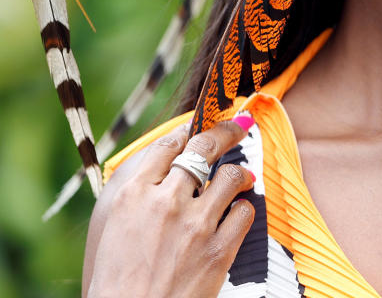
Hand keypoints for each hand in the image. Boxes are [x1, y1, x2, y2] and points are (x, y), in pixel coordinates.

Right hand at [84, 117, 255, 297]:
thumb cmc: (115, 283)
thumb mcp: (111, 229)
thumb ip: (137, 196)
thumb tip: (161, 170)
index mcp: (131, 195)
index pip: (166, 145)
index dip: (185, 133)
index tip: (195, 130)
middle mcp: (165, 201)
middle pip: (204, 147)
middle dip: (226, 131)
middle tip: (239, 125)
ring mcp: (195, 224)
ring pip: (232, 176)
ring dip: (240, 173)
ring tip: (242, 177)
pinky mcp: (220, 248)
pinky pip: (244, 212)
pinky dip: (243, 209)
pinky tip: (238, 213)